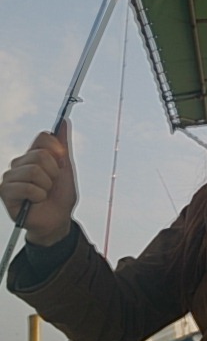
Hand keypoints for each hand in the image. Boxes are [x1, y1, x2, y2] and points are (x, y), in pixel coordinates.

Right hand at [0, 120, 76, 245]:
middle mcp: (19, 163)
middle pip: (41, 155)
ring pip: (34, 171)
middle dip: (54, 173)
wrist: (57, 220)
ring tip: (43, 193)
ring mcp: (10, 176)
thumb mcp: (66, 168)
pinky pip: (27, 187)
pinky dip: (38, 195)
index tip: (61, 165)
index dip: (57, 151)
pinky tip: (36, 201)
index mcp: (33, 155)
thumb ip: (63, 145)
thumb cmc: (60, 196)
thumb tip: (63, 121)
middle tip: (51, 184)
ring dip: (46, 186)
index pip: (44, 137)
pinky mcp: (5, 191)